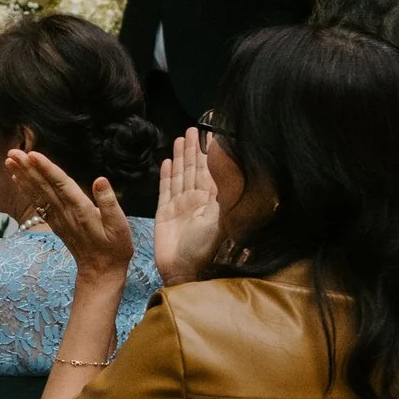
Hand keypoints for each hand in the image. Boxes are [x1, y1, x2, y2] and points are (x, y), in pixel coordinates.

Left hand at [3, 146, 137, 285]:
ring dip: (23, 176)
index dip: (46, 169)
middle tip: (12, 152)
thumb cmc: (114, 248)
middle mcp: (65, 212)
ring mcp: (58, 218)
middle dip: (28, 168)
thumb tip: (100, 180)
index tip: (32, 154)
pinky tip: (17, 179)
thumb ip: (109, 202)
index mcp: (81, 209)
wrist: (100, 272)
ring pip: (37, 193)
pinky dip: (26, 190)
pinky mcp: (55, 223)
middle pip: (44, 186)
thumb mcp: (119, 226)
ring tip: (9, 161)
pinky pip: (38, 203)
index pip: (60, 184)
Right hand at [153, 127, 218, 285]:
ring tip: (180, 139)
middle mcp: (196, 200)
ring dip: (180, 157)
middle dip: (193, 148)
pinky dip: (166, 175)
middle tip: (192, 129)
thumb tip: (234, 175)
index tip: (212, 135)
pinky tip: (167, 162)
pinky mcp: (164, 211)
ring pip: (180, 174)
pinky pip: (165, 188)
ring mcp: (179, 205)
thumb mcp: (220, 222)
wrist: (182, 269)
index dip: (210, 153)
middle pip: (194, 168)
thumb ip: (224, 199)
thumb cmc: (203, 249)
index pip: (211, 171)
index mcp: (211, 201)